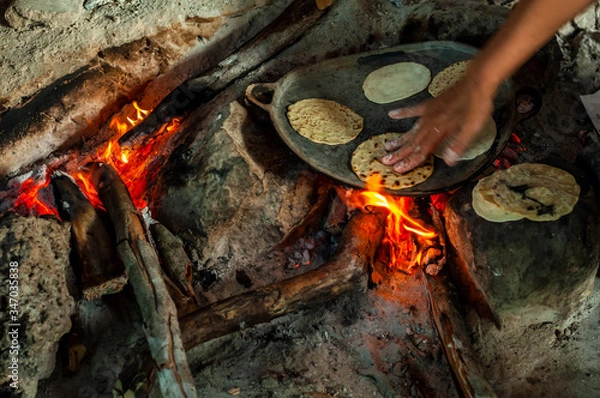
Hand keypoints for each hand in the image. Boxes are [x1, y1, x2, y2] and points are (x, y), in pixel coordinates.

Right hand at [380, 76, 494, 172]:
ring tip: (387, 146)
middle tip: (384, 161)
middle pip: (412, 142)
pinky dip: (402, 112)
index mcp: (440, 131)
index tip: (398, 169)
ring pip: (411, 130)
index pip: (422, 150)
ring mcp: (429, 113)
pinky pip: (413, 110)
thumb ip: (459, 144)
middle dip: (399, 153)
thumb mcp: (472, 128)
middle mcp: (431, 124)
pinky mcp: (430, 104)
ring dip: (399, 139)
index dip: (410, 161)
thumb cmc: (477, 106)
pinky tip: (392, 114)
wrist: (476, 82)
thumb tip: (449, 161)